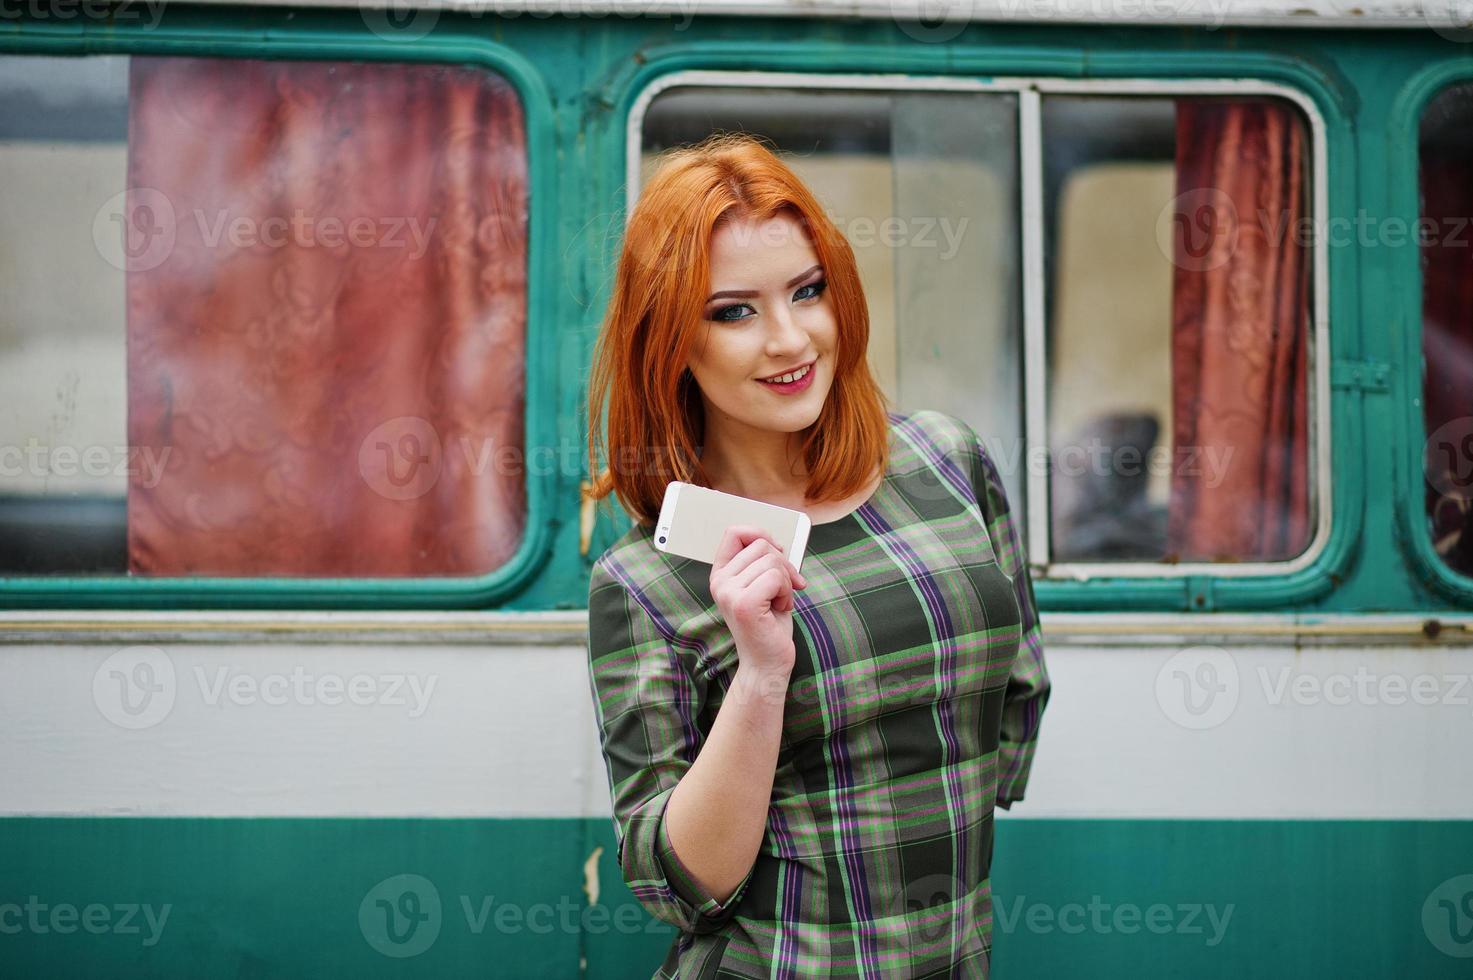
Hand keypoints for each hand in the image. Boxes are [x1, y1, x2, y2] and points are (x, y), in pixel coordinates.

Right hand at [709, 525, 807, 677]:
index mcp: (721, 575)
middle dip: (784, 564)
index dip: (760, 534)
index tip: (778, 552)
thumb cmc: (769, 625)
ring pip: (772, 560)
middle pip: (761, 545)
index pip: (735, 532)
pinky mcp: (744, 604)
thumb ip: (762, 562)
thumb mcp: (764, 586)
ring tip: (779, 602)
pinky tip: (781, 609)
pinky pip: (777, 577)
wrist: (767, 664)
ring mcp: (729, 593)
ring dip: (787, 581)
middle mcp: (720, 582)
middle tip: (785, 589)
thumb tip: (776, 542)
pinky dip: (788, 592)